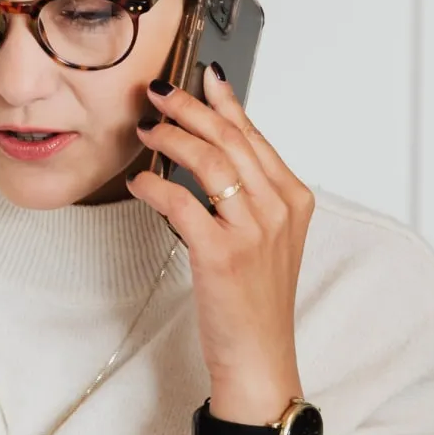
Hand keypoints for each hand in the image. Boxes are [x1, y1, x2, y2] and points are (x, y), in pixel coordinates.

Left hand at [128, 65, 313, 434]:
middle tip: (157, 92)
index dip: (224, 103)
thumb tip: (214, 151)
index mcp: (293, 199)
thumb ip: (249, 196)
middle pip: (230, 138)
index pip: (255, 135)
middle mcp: (278, 208)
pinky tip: (139, 180)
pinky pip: (181, 202)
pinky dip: (155, 185)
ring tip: (145, 128)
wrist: (259, 357)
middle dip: (189, 108)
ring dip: (171, 137)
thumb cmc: (255, 302)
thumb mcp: (267, 240)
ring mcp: (252, 230)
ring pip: (208, 161)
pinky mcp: (221, 254)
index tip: (201, 77)